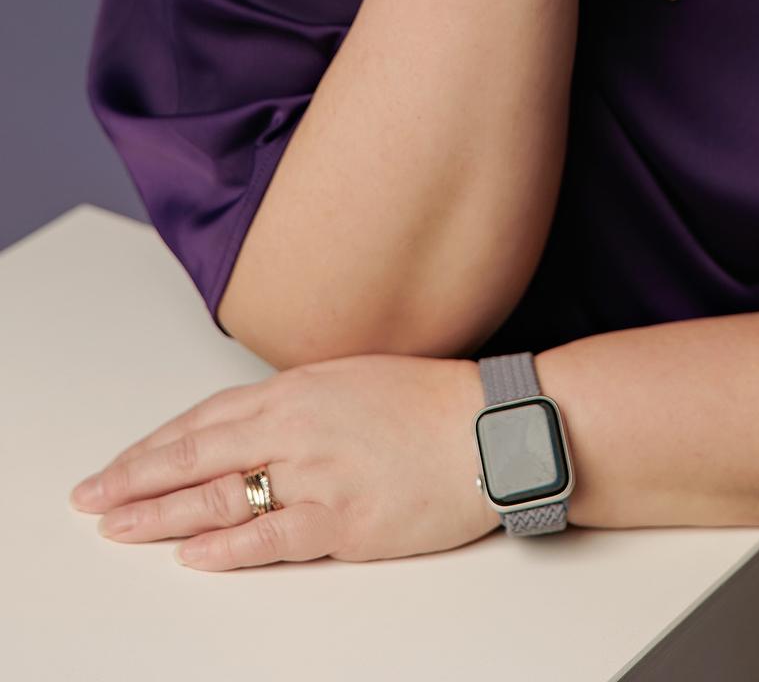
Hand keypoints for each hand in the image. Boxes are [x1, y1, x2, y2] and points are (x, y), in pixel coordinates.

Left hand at [67, 354, 500, 570]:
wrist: (492, 429)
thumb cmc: (430, 404)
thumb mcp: (351, 380)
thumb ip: (296, 402)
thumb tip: (247, 427)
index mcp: (298, 387)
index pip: (205, 418)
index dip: (155, 445)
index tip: (119, 465)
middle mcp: (298, 426)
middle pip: (197, 455)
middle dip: (136, 479)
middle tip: (92, 499)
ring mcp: (318, 474)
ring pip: (220, 496)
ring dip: (161, 514)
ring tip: (120, 528)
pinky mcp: (342, 520)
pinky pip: (269, 536)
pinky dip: (225, 546)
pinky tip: (191, 553)